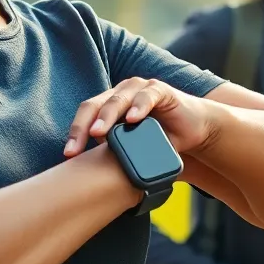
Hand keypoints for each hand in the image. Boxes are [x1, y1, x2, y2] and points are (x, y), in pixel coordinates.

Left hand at [63, 77, 215, 156]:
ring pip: (118, 99)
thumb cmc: (161, 138)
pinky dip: (139, 106)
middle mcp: (121, 93)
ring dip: (107, 116)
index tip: (68, 154)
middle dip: (83, 126)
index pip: (86, 115)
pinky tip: (133, 119)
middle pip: (96, 105)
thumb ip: (115, 152)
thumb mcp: (134, 147)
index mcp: (110, 104)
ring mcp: (140, 88)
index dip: (75, 133)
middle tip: (76, 147)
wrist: (194, 131)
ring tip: (99, 133)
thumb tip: (90, 174)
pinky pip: (147, 96)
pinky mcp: (161, 90)